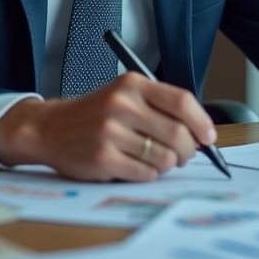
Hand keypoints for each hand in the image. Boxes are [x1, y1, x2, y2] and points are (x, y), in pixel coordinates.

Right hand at [0, 73, 217, 181]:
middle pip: (178, 133)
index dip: (201, 122)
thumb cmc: (95, 115)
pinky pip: (146, 174)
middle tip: (183, 155)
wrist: (50, 129)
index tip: (208, 136)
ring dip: (166, 164)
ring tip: (152, 159)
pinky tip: (134, 166)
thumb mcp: (125, 96)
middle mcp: (121, 105)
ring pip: (164, 157)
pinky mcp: (103, 159)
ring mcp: (110, 132)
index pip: (182, 101)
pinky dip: (147, 174)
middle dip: (188, 150)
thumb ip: (160, 107)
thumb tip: (200, 132)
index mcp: (132, 85)